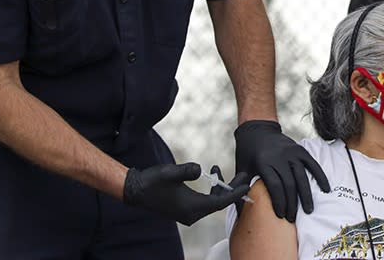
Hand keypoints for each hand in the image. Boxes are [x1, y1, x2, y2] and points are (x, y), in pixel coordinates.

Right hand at [123, 163, 248, 225]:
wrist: (136, 190)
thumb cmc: (152, 181)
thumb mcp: (170, 173)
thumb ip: (187, 171)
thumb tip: (200, 170)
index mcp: (191, 208)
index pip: (219, 203)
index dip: (234, 193)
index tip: (247, 186)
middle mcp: (192, 214)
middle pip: (218, 203)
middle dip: (231, 189)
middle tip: (243, 175)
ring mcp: (188, 213)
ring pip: (211, 201)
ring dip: (219, 187)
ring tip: (219, 169)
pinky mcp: (185, 208)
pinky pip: (204, 200)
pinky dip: (210, 189)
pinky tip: (210, 174)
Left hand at [234, 120, 329, 221]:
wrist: (257, 129)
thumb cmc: (247, 153)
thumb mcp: (241, 169)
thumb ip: (243, 189)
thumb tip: (242, 214)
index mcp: (263, 162)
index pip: (275, 186)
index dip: (279, 202)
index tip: (280, 215)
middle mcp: (279, 157)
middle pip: (289, 184)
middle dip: (291, 204)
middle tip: (292, 219)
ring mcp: (291, 152)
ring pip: (302, 177)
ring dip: (305, 196)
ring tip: (308, 211)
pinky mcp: (300, 150)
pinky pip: (312, 165)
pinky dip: (320, 177)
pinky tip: (325, 189)